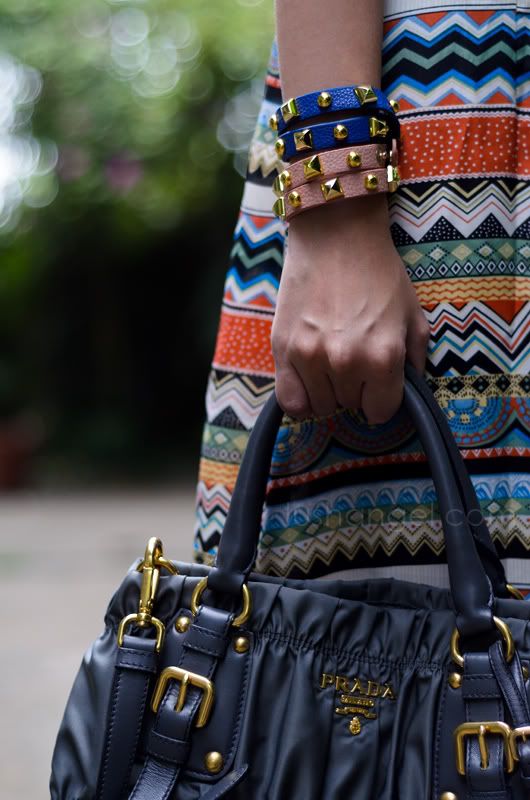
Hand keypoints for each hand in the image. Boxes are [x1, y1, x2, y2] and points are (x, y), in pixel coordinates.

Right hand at [271, 194, 429, 422]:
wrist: (335, 234)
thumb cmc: (378, 271)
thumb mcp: (414, 314)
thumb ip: (415, 361)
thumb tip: (409, 392)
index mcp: (383, 356)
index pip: (380, 412)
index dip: (382, 398)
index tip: (378, 382)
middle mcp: (346, 362)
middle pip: (349, 406)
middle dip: (355, 388)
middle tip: (354, 357)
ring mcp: (310, 357)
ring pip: (320, 405)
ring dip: (327, 389)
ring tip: (330, 359)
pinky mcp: (282, 349)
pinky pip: (289, 400)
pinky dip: (300, 397)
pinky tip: (308, 379)